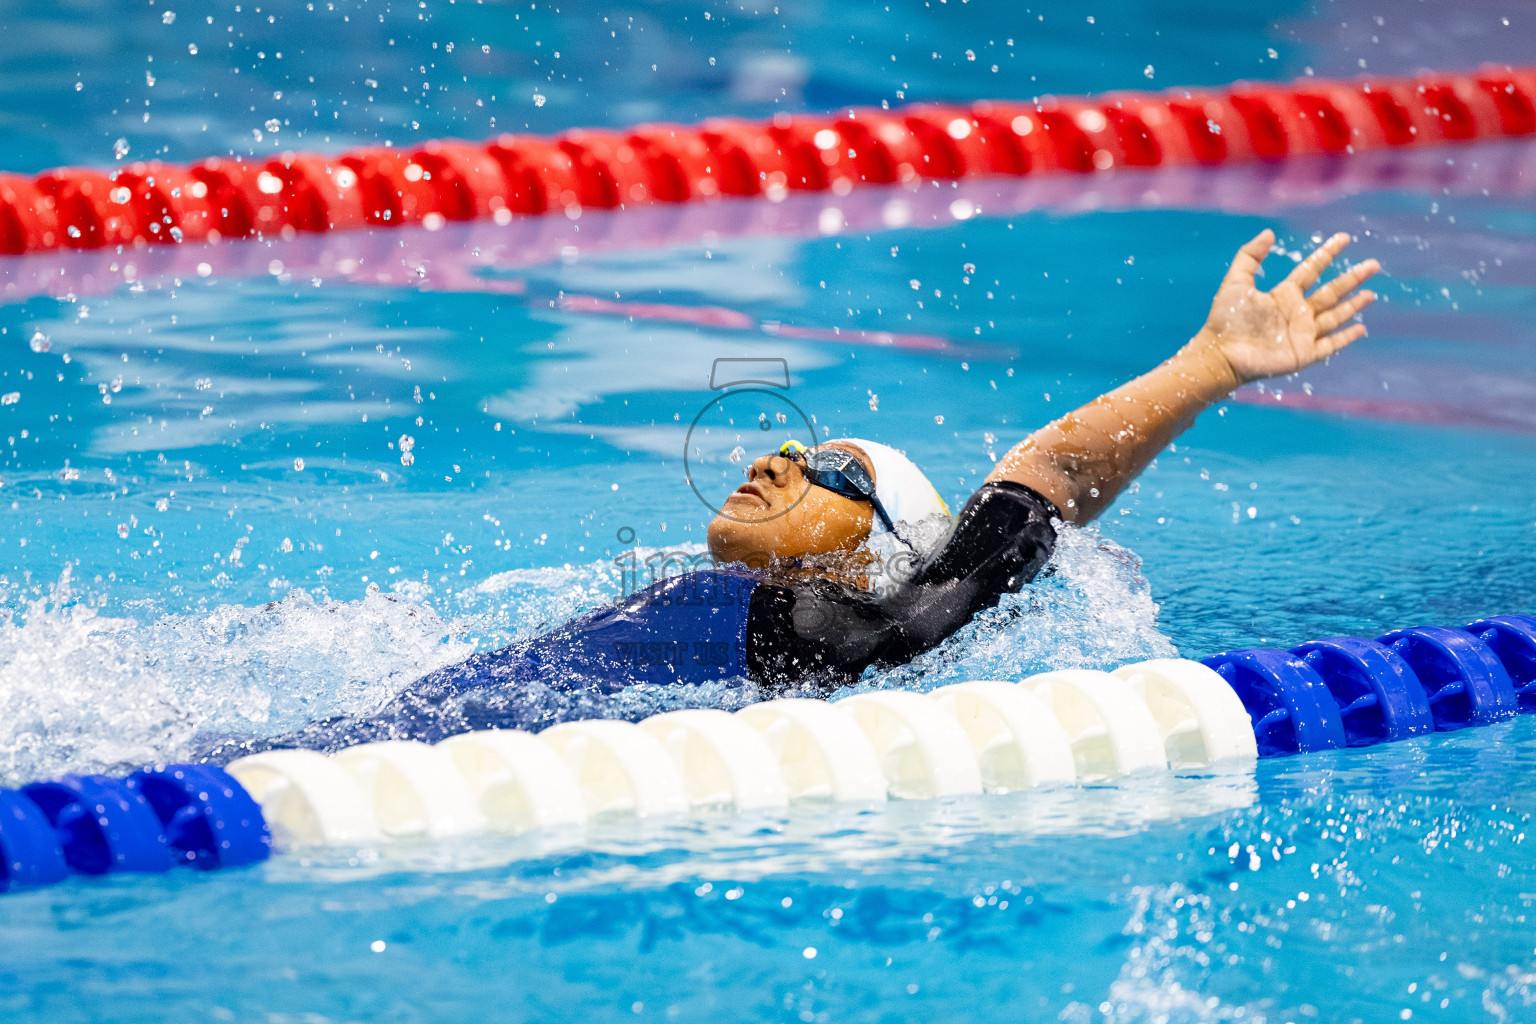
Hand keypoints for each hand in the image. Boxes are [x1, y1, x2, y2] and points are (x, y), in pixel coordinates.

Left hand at [1189, 229, 1379, 387]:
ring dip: (1353, 305)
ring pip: (1335, 316)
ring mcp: (1302, 334)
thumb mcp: (1236, 282)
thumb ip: (1250, 256)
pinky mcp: (1304, 354)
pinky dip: (1346, 337)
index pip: (1312, 270)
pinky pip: (1331, 344)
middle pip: (1332, 292)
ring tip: (1371, 294)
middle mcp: (1297, 313)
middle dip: (1353, 278)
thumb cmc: (1225, 320)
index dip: (1328, 254)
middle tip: (1374, 264)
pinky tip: (1361, 328)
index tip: (1344, 238)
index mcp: (1283, 295)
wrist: (1221, 354)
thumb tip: (1268, 233)